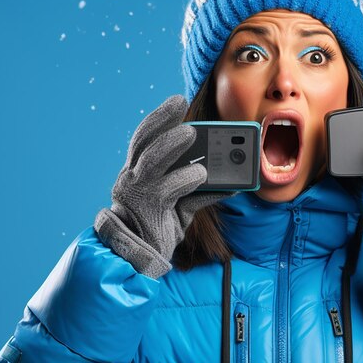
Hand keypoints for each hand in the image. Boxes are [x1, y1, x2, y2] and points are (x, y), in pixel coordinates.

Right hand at [94, 95, 232, 278]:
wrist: (139, 261)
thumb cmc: (159, 228)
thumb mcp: (178, 204)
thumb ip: (197, 189)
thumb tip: (230, 180)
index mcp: (136, 173)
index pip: (144, 139)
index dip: (159, 118)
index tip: (176, 101)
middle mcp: (131, 179)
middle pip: (144, 142)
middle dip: (162, 119)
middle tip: (179, 102)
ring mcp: (138, 194)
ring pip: (152, 160)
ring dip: (172, 144)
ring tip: (192, 132)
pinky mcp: (151, 210)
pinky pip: (173, 189)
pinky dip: (190, 178)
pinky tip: (205, 174)